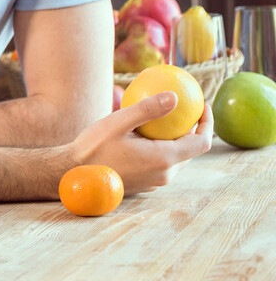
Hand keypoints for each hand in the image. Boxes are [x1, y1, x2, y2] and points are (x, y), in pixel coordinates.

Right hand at [69, 91, 212, 193]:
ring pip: (176, 158)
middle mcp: (165, 174)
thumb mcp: (118, 122)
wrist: (73, 174)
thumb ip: (148, 110)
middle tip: (184, 108)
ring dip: (175, 139)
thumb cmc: (94, 147)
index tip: (202, 104)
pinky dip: (161, 148)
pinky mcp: (145, 184)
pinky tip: (145, 135)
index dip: (207, 122)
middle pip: (191, 150)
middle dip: (192, 129)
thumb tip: (175, 96)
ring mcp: (155, 181)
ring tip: (164, 119)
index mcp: (164, 159)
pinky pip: (161, 164)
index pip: (202, 142)